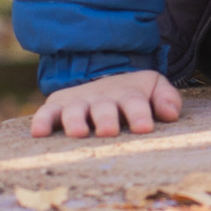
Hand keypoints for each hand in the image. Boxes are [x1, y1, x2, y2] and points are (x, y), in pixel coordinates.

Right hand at [30, 69, 182, 138]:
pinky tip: (39, 133)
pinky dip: (41, 120)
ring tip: (78, 133)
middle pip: (104, 108)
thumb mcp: (153, 88)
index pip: (135, 103)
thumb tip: (171, 114)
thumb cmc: (132, 93)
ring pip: (75, 111)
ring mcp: (78, 102)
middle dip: (106, 119)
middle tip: (109, 131)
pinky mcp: (57, 106)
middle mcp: (102, 97)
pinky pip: (46, 112)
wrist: (104, 77)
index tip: (145, 128)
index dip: (140, 114)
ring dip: (75, 121)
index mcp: (127, 94)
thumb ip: (166, 99)